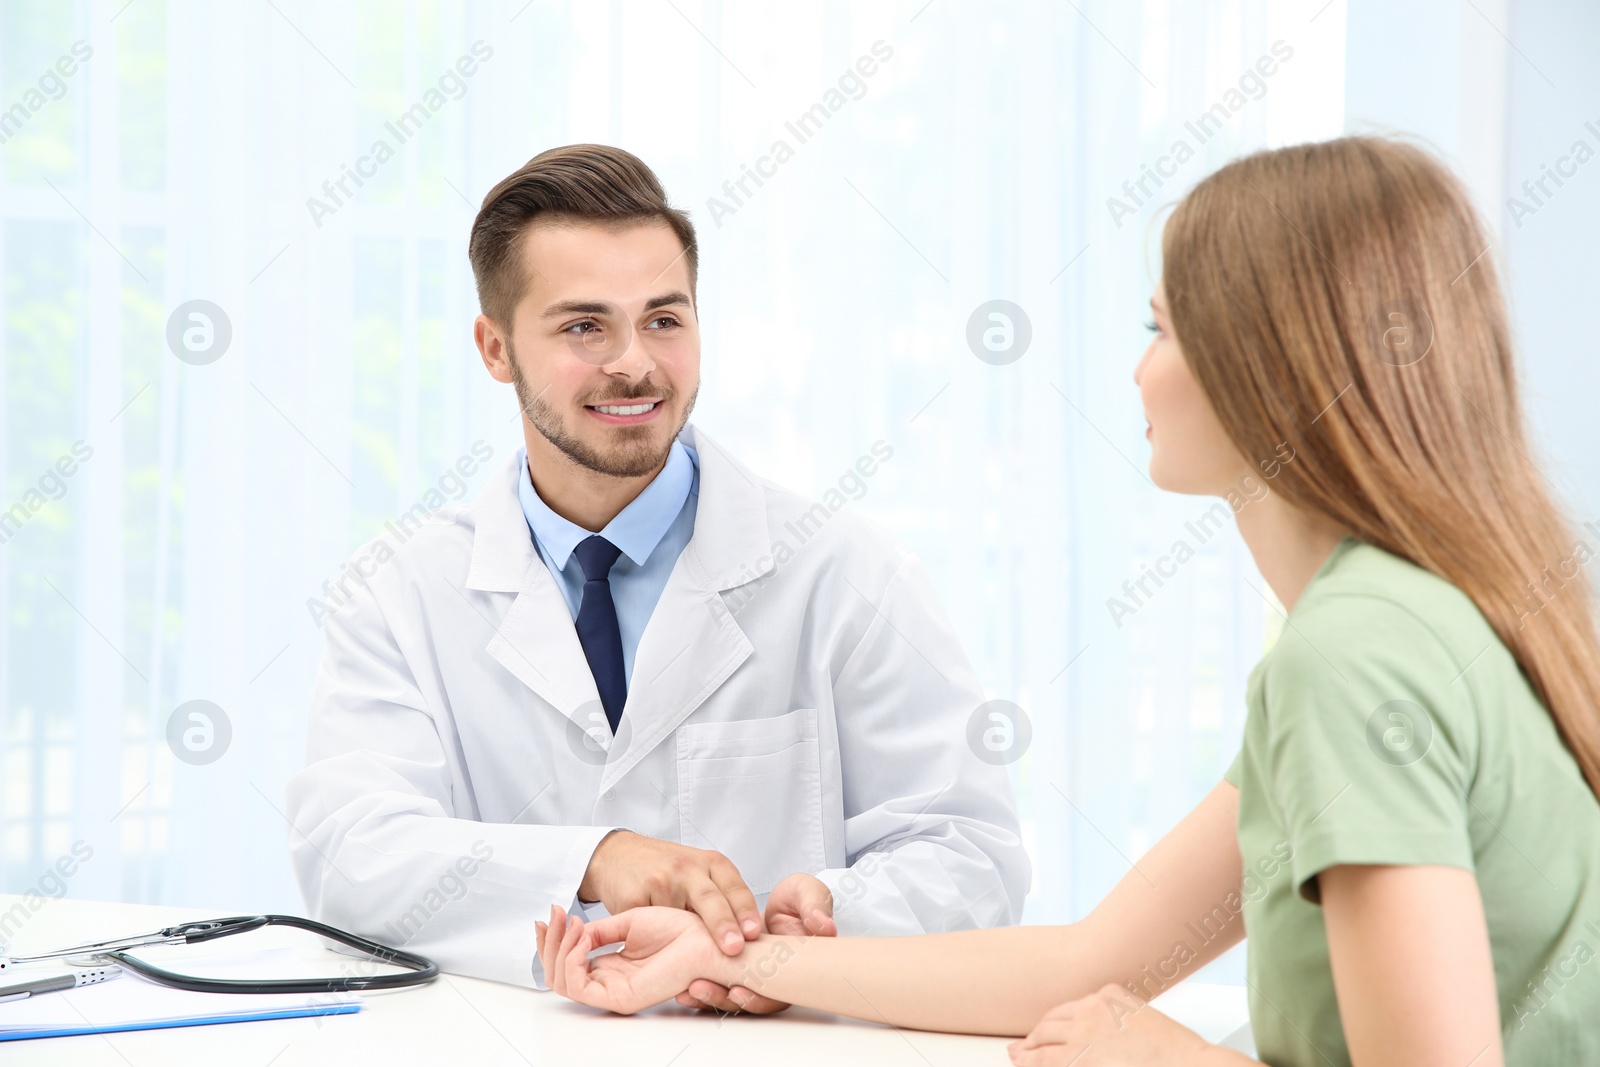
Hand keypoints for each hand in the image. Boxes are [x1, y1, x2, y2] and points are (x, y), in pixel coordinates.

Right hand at [537, 904, 731, 1014]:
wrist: (705, 938)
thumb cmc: (677, 928)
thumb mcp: (627, 922)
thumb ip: (597, 931)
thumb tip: (571, 930)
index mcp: (611, 967)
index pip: (567, 963)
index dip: (552, 939)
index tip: (550, 912)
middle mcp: (609, 982)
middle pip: (558, 975)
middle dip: (548, 944)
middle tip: (550, 916)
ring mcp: (613, 991)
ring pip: (563, 982)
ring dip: (558, 949)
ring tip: (570, 924)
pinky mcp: (621, 997)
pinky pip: (579, 986)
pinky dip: (572, 960)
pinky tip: (582, 939)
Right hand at [577, 831, 761, 958]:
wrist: (616, 855)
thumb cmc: (665, 868)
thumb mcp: (699, 874)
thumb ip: (720, 899)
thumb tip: (747, 942)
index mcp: (709, 863)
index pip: (733, 888)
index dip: (745, 912)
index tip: (752, 933)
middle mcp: (687, 868)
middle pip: (709, 898)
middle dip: (724, 925)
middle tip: (734, 947)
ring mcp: (659, 881)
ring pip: (678, 919)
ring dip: (687, 942)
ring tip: (696, 959)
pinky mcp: (634, 897)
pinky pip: (649, 927)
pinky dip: (656, 943)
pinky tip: (659, 952)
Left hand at [676, 872, 836, 1014]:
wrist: (782, 902)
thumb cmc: (800, 900)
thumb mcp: (809, 894)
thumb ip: (815, 908)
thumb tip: (824, 926)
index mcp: (794, 971)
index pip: (776, 995)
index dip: (758, 997)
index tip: (738, 991)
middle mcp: (771, 980)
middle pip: (747, 1000)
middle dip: (722, 998)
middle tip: (699, 989)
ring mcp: (749, 975)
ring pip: (728, 995)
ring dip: (707, 994)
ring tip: (687, 988)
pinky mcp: (730, 968)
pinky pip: (715, 981)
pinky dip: (698, 987)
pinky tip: (680, 985)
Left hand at [1007, 985, 1216, 1064]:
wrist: (1191, 1065)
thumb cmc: (1175, 1053)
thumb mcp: (1142, 1023)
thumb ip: (1116, 1025)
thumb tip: (1101, 1044)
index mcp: (1110, 994)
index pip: (1069, 1008)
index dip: (1053, 1023)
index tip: (1044, 1032)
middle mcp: (1092, 1007)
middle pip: (1052, 1021)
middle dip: (1035, 1036)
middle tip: (1021, 1048)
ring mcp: (1084, 1031)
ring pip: (1043, 1040)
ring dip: (1027, 1051)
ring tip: (1016, 1057)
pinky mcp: (1080, 1057)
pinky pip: (1046, 1061)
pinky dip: (1031, 1063)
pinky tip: (1023, 1064)